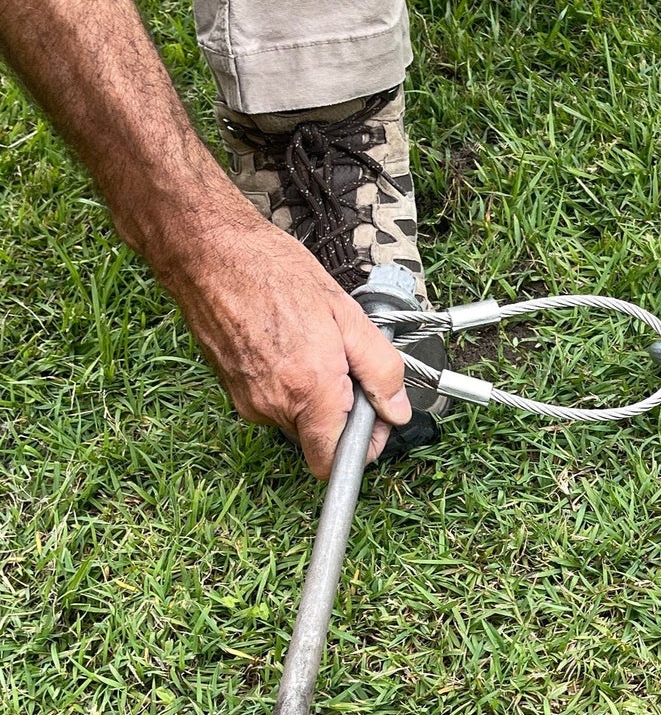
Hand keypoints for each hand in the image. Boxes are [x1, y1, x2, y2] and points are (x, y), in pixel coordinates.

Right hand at [158, 210, 411, 478]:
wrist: (209, 253)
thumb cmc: (274, 273)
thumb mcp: (348, 316)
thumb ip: (381, 370)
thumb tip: (397, 411)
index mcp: (308, 390)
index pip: (335, 461)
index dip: (363, 447)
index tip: (374, 418)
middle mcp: (274, 405)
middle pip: (320, 438)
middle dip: (343, 410)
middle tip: (347, 363)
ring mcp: (248, 400)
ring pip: (298, 419)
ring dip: (316, 394)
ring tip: (315, 344)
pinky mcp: (233, 390)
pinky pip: (275, 402)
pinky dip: (290, 383)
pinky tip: (290, 342)